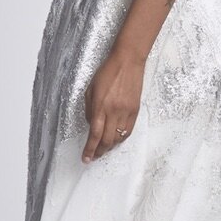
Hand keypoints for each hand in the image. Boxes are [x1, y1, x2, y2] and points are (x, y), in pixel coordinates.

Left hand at [82, 43, 144, 163]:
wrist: (127, 61)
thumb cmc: (107, 72)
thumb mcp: (90, 89)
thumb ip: (89, 109)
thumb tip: (91, 125)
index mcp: (100, 106)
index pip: (94, 134)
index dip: (90, 149)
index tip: (86, 158)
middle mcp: (114, 112)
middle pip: (106, 140)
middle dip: (99, 152)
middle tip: (93, 157)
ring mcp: (126, 112)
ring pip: (118, 138)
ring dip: (109, 146)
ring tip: (103, 149)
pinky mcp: (135, 110)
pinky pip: (128, 131)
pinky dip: (120, 139)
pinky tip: (115, 140)